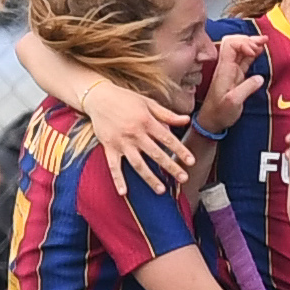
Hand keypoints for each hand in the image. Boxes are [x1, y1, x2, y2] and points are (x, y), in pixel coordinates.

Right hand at [83, 81, 193, 197]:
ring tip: (161, 190)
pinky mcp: (109, 147)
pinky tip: (124, 192)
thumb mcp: (148, 103)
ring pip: (138, 164)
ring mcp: (122, 142)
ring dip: (150, 178)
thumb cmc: (125, 99)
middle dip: (171, 167)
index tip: (191, 161)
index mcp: (146, 121)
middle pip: (156, 154)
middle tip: (184, 178)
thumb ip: (167, 114)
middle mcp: (135, 133)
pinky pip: (113, 166)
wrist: (98, 97)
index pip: (167, 139)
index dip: (180, 150)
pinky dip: (118, 180)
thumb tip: (187, 120)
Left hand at [197, 35, 266, 137]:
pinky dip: (253, 53)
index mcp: (224, 69)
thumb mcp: (234, 102)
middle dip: (249, 38)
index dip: (243, 42)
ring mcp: (232, 70)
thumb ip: (246, 88)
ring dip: (252, 44)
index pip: (230, 44)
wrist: (211, 122)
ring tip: (265, 42)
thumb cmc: (220, 113)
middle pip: (235, 42)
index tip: (255, 51)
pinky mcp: (236, 76)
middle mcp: (227, 66)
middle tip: (264, 40)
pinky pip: (244, 60)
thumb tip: (259, 78)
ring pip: (241, 50)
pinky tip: (260, 51)